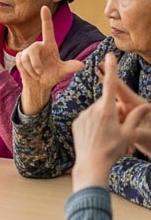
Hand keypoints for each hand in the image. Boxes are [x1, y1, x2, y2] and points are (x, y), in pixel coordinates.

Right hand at [16, 6, 84, 114]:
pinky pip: (20, 61)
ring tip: (37, 74)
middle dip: (36, 63)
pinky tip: (30, 73)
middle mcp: (38, 46)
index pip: (48, 29)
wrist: (39, 85)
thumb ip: (71, 67)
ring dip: (32, 69)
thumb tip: (82, 65)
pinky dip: (26, 70)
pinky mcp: (20, 56)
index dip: (45, 18)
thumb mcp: (63, 72)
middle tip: (40, 73)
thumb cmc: (52, 76)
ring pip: (26, 57)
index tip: (44, 7)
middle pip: (33, 48)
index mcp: (50, 45)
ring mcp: (28, 51)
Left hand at [72, 53, 150, 189]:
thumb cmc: (113, 149)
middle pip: (106, 104)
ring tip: (106, 137)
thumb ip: (136, 118)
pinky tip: (96, 138)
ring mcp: (83, 115)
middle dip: (113, 112)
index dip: (111, 70)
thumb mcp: (129, 135)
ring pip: (96, 112)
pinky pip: (87, 119)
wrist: (91, 164)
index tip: (109, 56)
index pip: (110, 85)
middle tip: (117, 130)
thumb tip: (146, 105)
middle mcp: (93, 109)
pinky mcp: (76, 123)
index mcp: (107, 110)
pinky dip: (93, 125)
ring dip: (103, 120)